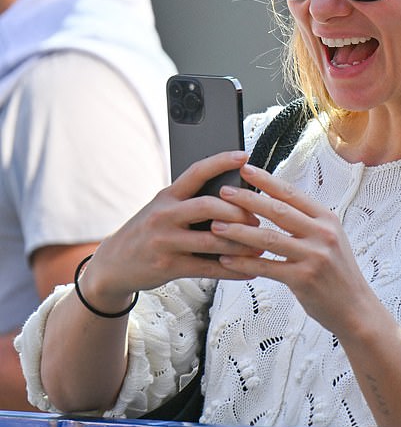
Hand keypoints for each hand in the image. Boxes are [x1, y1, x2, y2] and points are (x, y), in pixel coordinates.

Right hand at [79, 151, 262, 308]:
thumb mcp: (161, 210)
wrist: (113, 263)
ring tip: (260, 246)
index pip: (196, 172)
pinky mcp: (169, 266)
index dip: (221, 161)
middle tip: (257, 219)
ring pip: (213, 240)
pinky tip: (249, 269)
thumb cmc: (145, 233)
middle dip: (239, 212)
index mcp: (167, 196)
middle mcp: (165, 215)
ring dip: (241, 244)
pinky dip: (233, 270)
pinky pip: (209, 268)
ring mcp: (166, 241)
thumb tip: (231, 197)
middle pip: (209, 205)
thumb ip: (188, 202)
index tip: (244, 156)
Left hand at [210, 162, 375, 336]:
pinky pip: (266, 267)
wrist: (356, 308)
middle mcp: (322, 234)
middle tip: (224, 193)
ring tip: (216, 226)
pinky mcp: (303, 279)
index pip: (292, 194)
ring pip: (268, 238)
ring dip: (239, 231)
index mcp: (327, 219)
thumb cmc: (338, 274)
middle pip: (278, 211)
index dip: (266, 180)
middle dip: (247, 200)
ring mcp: (313, 256)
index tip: (246, 169)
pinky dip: (244, 263)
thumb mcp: (331, 239)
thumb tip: (276, 202)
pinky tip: (226, 259)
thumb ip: (307, 223)